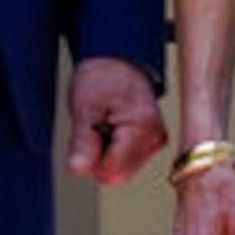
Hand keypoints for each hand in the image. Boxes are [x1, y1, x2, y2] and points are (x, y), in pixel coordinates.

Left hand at [65, 57, 165, 184]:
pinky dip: (114, 149)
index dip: (91, 157)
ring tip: (105, 125)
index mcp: (142, 130)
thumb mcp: (84, 106)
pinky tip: (113, 128)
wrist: (118, 59)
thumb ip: (82, 141)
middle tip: (96, 127)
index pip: (109, 171)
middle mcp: (154, 140)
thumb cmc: (103, 75)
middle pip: (117, 175)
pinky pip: (126, 162)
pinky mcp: (151, 143)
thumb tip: (79, 169)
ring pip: (121, 171)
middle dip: (99, 157)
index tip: (90, 131)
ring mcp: (155, 142)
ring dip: (106, 154)